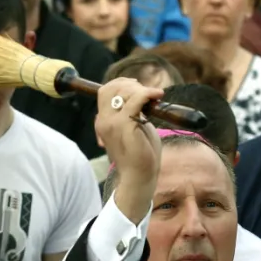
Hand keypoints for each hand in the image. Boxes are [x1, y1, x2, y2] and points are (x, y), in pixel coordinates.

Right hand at [95, 78, 163, 222]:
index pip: (105, 91)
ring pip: (123, 92)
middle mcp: (103, 121)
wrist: (140, 176)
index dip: (121, 83)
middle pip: (111, 88)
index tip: (138, 86)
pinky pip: (135, 101)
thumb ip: (132, 112)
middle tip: (149, 93)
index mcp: (103, 121)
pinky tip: (157, 96)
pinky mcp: (124, 127)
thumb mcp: (134, 127)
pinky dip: (147, 94)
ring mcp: (112, 124)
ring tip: (155, 97)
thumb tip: (141, 96)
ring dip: (142, 90)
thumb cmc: (141, 154)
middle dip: (132, 85)